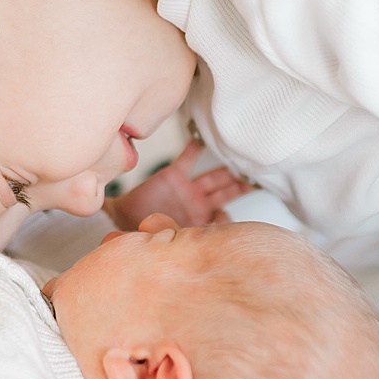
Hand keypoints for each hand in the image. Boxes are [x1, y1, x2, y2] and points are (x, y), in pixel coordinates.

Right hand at [107, 140, 251, 229]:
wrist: (121, 223)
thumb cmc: (145, 234)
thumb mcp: (171, 239)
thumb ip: (191, 238)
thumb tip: (211, 232)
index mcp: (200, 222)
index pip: (225, 216)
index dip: (232, 214)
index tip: (236, 212)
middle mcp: (198, 205)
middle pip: (227, 192)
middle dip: (242, 184)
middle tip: (258, 175)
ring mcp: (188, 190)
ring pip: (214, 176)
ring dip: (227, 168)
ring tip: (241, 158)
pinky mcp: (173, 176)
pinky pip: (188, 159)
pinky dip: (196, 148)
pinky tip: (204, 138)